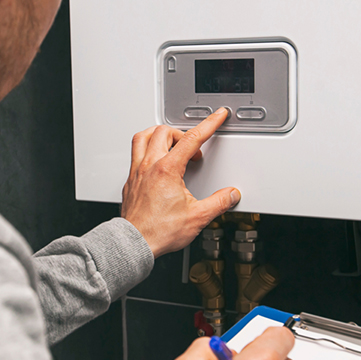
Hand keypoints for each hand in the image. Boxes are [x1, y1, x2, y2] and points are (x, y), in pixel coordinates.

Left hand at [121, 108, 240, 257]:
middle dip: (183, 134)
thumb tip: (231, 195)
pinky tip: (154, 160)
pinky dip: (147, 149)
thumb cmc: (158, 231)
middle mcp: (149, 166)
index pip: (192, 138)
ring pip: (143, 137)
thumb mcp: (197, 217)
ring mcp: (137, 172)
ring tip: (171, 142)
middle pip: (165, 132)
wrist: (134, 243)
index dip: (209, 124)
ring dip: (159, 134)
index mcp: (167, 170)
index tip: (217, 116)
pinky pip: (135, 154)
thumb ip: (218, 203)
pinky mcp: (130, 181)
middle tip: (194, 147)